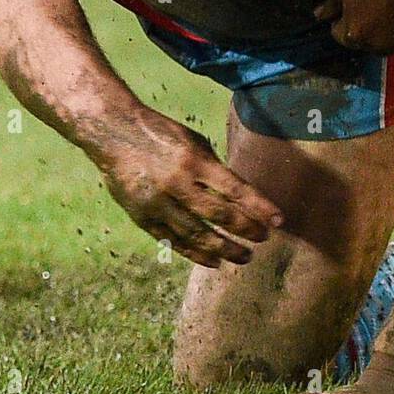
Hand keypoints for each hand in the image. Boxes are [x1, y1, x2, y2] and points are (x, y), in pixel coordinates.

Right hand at [95, 110, 283, 266]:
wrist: (114, 132)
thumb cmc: (160, 133)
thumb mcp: (193, 141)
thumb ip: (214, 168)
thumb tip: (240, 196)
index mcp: (193, 159)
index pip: (235, 189)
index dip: (258, 207)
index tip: (279, 220)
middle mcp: (176, 183)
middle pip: (218, 215)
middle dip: (245, 230)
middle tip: (263, 238)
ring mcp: (157, 202)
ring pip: (196, 234)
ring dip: (223, 249)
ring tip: (244, 256)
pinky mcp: (142, 217)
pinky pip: (172, 242)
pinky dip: (194, 254)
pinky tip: (213, 262)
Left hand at [315, 0, 393, 55]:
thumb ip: (332, 3)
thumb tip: (318, 16)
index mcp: (353, 34)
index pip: (339, 33)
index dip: (344, 16)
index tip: (353, 2)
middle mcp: (376, 47)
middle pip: (366, 39)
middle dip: (367, 25)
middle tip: (377, 1)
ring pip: (391, 42)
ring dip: (391, 29)